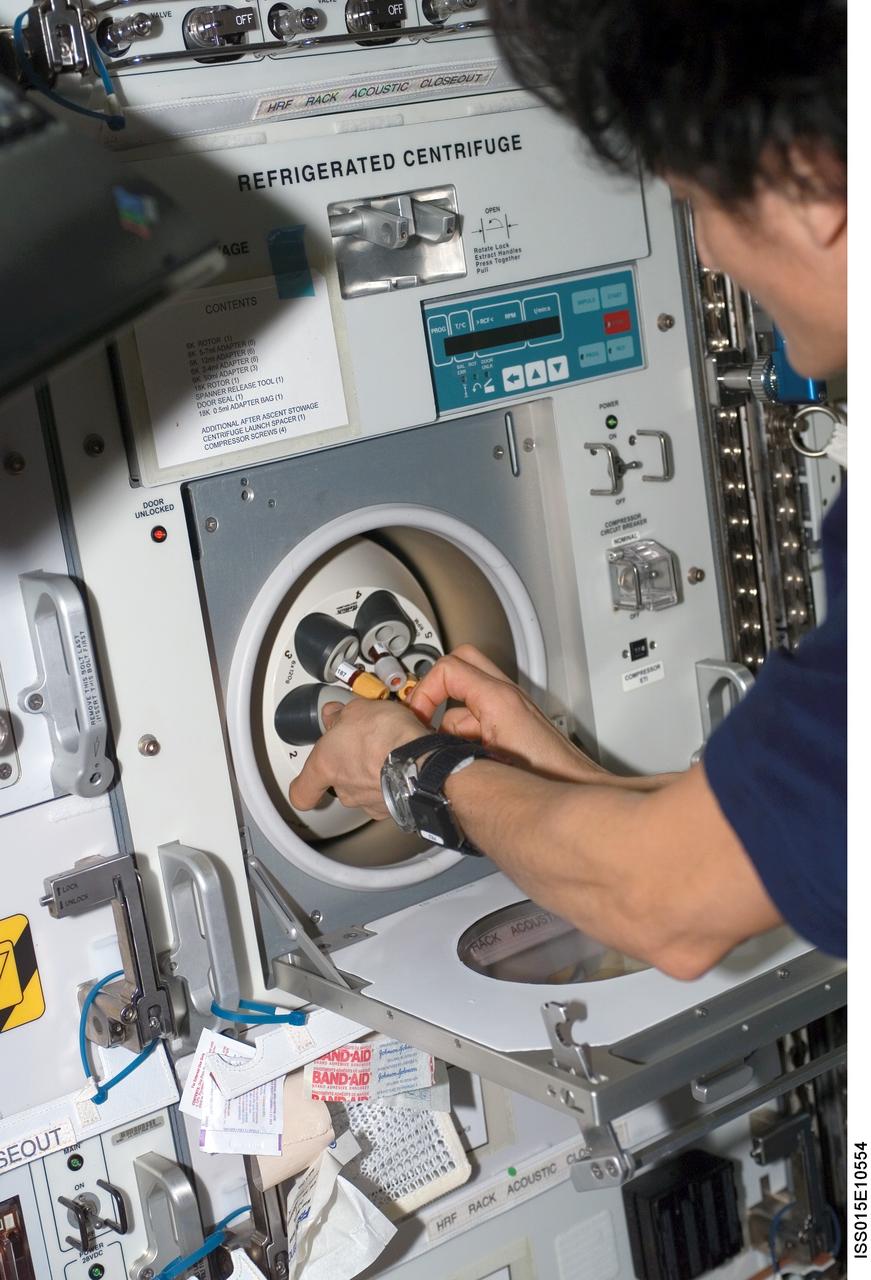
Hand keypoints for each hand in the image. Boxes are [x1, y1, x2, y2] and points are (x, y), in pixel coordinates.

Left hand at [289, 696, 425, 816]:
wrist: (419, 759)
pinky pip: (390, 795)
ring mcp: (369, 802)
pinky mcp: (394, 808)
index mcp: (325, 765)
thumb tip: (335, 714)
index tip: (305, 783)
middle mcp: (345, 789)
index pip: (301, 792)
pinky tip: (402, 765)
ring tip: (388, 752)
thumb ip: (341, 715)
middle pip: (340, 784)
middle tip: (363, 746)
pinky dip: (394, 783)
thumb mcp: (357, 710)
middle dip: (351, 766)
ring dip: (374, 775)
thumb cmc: (384, 736)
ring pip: (366, 790)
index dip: (304, 788)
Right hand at [409, 644, 605, 783]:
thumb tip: (421, 744)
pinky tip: (464, 762)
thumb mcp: (483, 760)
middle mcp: (507, 697)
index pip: (447, 668)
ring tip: (443, 752)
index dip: (424, 690)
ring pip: (468, 696)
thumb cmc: (545, 776)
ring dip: (449, 719)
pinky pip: (480, 717)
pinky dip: (465, 733)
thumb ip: (448, 745)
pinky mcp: (514, 728)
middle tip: (422, 716)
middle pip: (460, 664)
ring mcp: (512, 710)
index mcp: (499, 698)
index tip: (416, 717)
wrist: (577, 790)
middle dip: (435, 688)